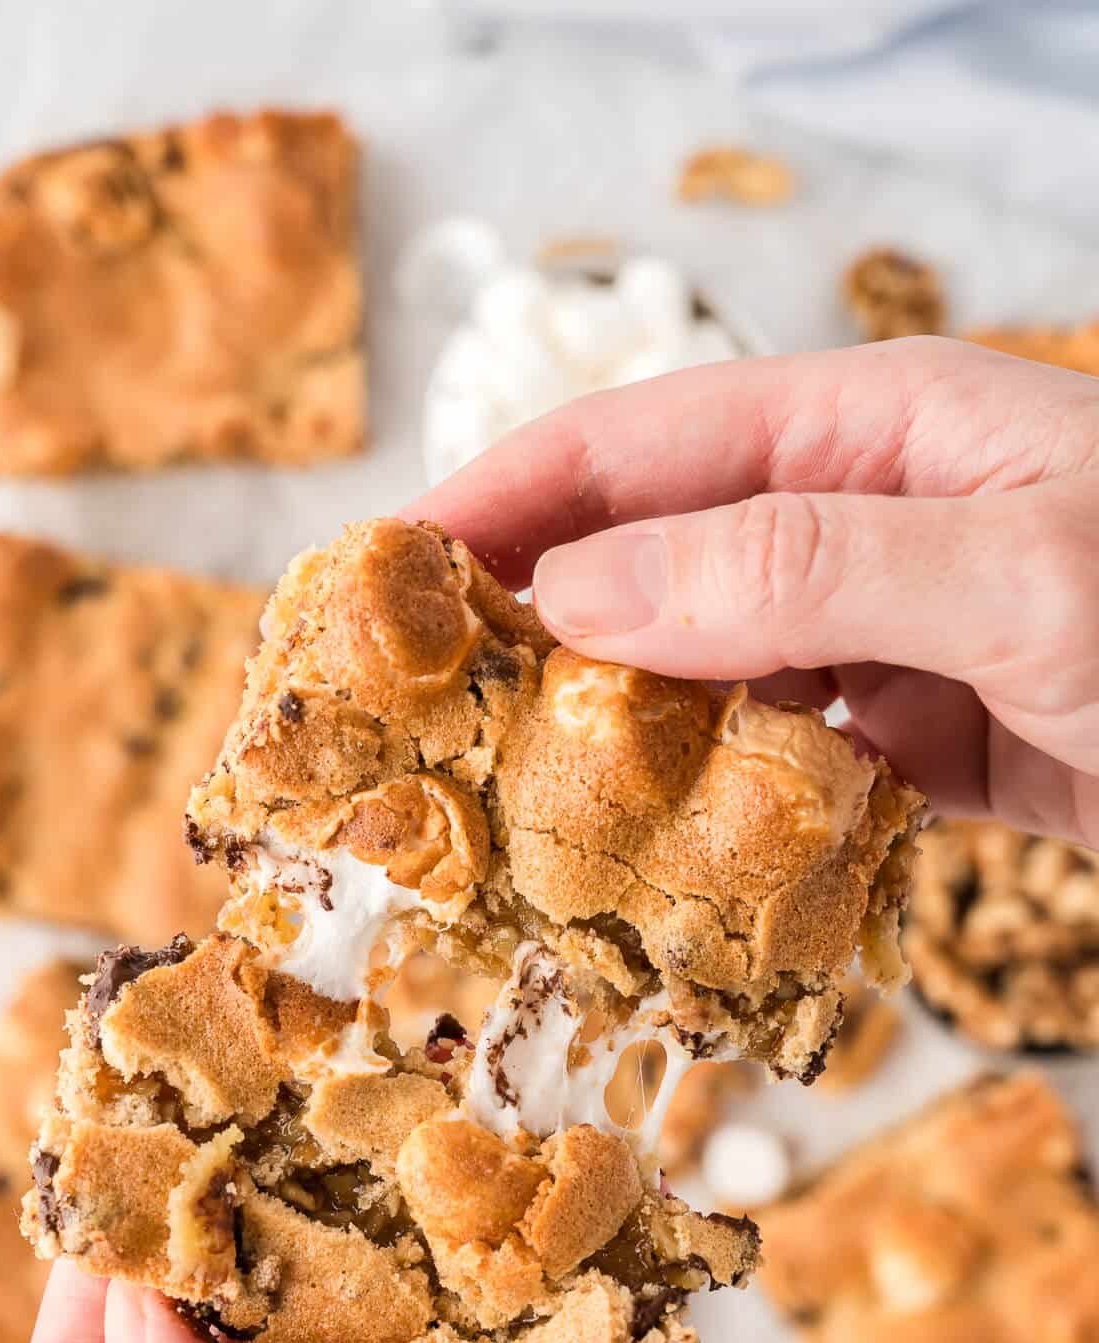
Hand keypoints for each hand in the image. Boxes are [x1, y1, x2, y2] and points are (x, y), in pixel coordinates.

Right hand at [410, 337, 1098, 847]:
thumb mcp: (1014, 574)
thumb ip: (797, 570)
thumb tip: (580, 597)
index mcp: (879, 426)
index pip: (646, 443)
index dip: (506, 499)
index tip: (386, 573)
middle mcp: (871, 520)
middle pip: (658, 559)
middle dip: (532, 627)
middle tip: (416, 715)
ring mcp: (894, 635)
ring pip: (708, 673)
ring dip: (611, 731)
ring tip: (506, 803)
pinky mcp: (923, 742)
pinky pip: (781, 765)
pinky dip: (712, 808)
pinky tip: (657, 858)